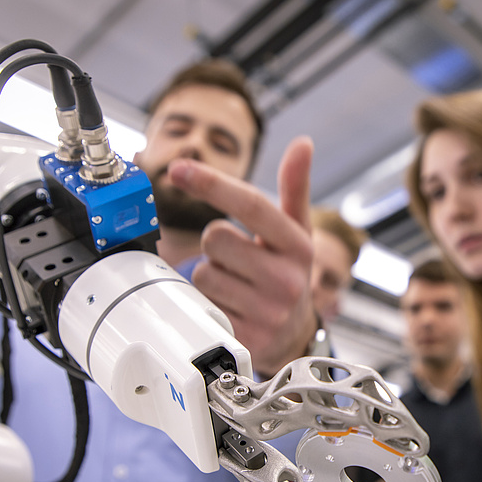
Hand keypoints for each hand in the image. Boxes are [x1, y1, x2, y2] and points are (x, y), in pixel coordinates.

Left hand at [168, 136, 317, 376]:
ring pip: (202, 274)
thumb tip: (303, 143)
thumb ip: (295, 189)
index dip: (212, 183)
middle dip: (216, 245)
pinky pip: (199, 305)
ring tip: (234, 287)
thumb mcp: (296, 234)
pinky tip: (228, 308)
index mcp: (298, 247)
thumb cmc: (287, 274)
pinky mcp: (243, 338)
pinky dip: (205, 301)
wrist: (292, 337)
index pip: (251, 205)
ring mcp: (266, 313)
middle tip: (236, 260)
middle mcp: (286, 280)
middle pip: (215, 238)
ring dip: (210, 276)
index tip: (178, 168)